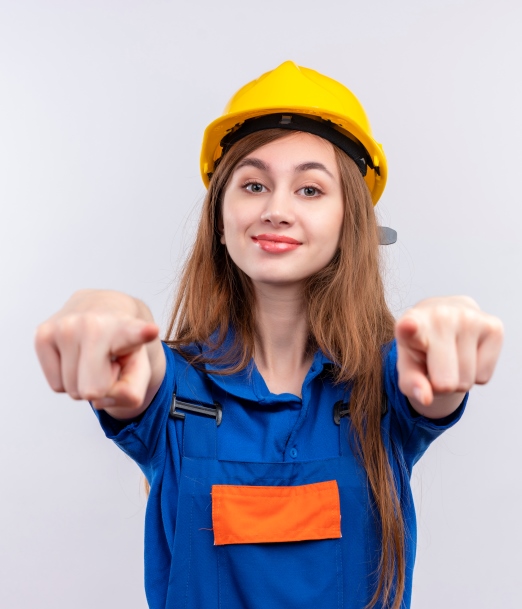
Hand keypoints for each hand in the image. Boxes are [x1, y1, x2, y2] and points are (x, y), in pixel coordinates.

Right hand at [35, 290, 164, 418]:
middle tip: (108, 361)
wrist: (103, 309)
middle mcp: (93, 323)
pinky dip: (68, 378)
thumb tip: (98, 398)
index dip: (142, 334)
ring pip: (71, 390)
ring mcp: (64, 326)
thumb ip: (132, 392)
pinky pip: (56, 386)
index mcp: (126, 328)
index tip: (151, 330)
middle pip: (91, 391)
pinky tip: (77, 355)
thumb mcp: (140, 369)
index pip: (133, 333)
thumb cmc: (124, 345)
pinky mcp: (42, 334)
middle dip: (101, 385)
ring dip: (84, 380)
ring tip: (94, 355)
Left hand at [395, 296, 502, 414]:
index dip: (409, 329)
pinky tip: (468, 351)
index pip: (410, 327)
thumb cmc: (421, 345)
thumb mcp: (408, 364)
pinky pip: (483, 377)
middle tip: (436, 362)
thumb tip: (426, 398)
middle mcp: (440, 315)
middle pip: (445, 382)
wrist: (444, 317)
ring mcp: (469, 318)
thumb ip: (410, 383)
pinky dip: (476, 373)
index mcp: (411, 322)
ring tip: (451, 355)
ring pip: (466, 382)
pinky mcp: (494, 326)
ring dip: (458, 378)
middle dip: (441, 384)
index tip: (408, 326)